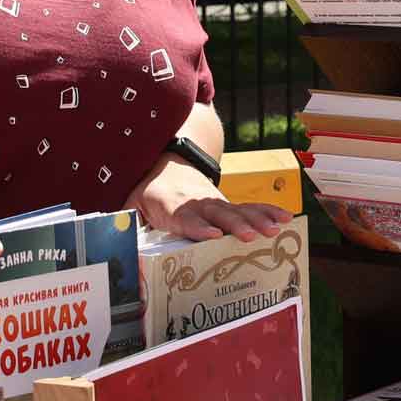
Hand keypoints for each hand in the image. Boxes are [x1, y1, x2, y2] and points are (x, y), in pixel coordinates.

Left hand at [130, 157, 291, 242]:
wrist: (168, 163)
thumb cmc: (147, 191)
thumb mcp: (131, 203)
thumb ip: (125, 221)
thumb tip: (114, 238)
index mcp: (171, 205)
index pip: (185, 217)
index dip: (198, 226)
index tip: (212, 234)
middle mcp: (197, 202)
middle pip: (217, 213)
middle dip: (235, 225)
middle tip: (251, 236)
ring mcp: (216, 202)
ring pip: (238, 210)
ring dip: (258, 219)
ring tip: (276, 229)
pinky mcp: (228, 204)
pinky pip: (250, 207)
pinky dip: (268, 211)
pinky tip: (287, 219)